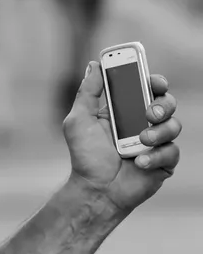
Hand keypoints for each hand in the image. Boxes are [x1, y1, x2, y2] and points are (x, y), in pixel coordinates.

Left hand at [62, 61, 180, 212]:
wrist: (95, 189)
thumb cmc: (86, 154)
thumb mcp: (80, 119)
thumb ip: (88, 92)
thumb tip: (94, 65)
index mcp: (123, 108)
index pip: (143, 87)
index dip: (151, 79)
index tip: (151, 79)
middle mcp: (141, 122)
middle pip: (166, 102)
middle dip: (162, 104)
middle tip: (148, 113)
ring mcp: (154, 142)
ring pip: (174, 126)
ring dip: (159, 131)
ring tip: (141, 141)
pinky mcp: (163, 162)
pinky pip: (172, 152)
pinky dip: (156, 156)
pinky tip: (139, 162)